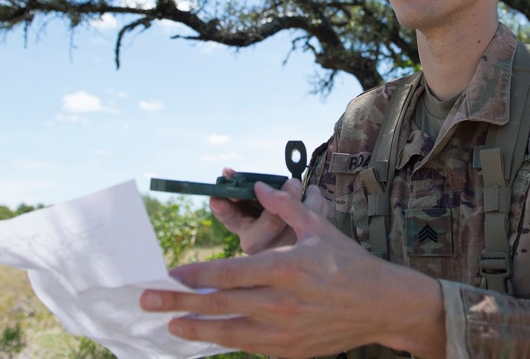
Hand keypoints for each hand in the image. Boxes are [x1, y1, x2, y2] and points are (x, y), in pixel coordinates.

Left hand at [140, 181, 444, 357]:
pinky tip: (207, 336)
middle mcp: (282, 302)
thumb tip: (258, 186)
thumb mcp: (319, 228)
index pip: (230, 274)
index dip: (197, 276)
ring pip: (229, 331)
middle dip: (178, 303)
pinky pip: (250, 345)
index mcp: (287, 268)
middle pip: (220, 304)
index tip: (171, 274)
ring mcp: (285, 330)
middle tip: (147, 300)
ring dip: (195, 328)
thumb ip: (285, 206)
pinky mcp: (290, 349)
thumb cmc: (349, 262)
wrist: (382, 304)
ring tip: (169, 325)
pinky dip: (226, 340)